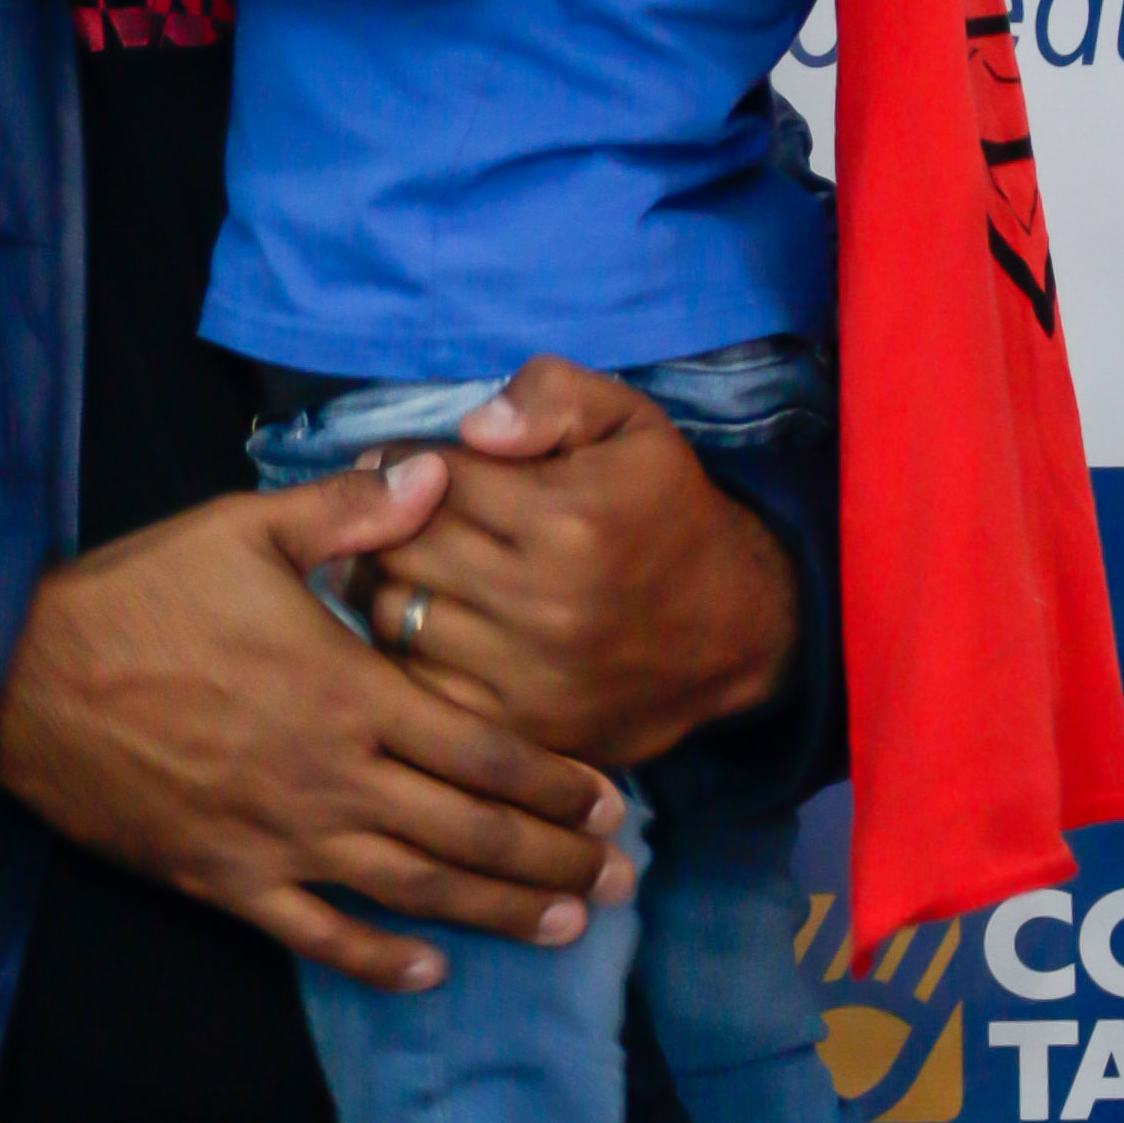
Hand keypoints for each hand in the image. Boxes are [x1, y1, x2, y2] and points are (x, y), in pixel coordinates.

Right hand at [0, 452, 629, 992]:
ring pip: (416, 890)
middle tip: (618, 878)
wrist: (24, 682)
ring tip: (566, 927)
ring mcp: (281, 838)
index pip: (482, 747)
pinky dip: (379, 959)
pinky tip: (429, 975)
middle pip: (470, 831)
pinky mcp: (229, 878)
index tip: (608, 797)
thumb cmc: (138, 598)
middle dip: (554, 858)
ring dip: (498, 914)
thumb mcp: (244, 530)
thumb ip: (350, 512)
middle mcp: (331, 776)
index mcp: (348, 692)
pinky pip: (317, 933)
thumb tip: (439, 476)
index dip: (555, 780)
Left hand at [349, 361, 799, 765]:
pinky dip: (407, 651)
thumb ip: (552, 395)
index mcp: (569, 518)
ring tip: (410, 564)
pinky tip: (432, 623)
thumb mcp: (632, 423)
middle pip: (401, 549)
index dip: (407, 464)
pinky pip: (418, 683)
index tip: (406, 466)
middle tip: (396, 514)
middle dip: (387, 522)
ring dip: (387, 584)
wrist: (736, 626)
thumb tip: (473, 428)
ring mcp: (532, 674)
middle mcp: (547, 601)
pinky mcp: (523, 726)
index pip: (433, 478)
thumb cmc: (667, 509)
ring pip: (393, 616)